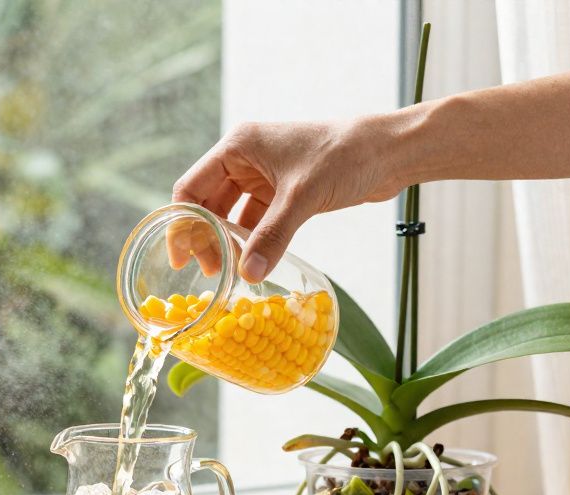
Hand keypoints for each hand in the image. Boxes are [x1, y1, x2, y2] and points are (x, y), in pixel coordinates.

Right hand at [171, 119, 403, 282]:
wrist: (389, 152)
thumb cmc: (344, 155)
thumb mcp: (302, 197)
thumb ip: (272, 236)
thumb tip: (247, 274)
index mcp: (238, 147)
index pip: (191, 187)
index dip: (182, 223)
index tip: (181, 258)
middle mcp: (245, 159)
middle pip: (208, 203)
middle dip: (206, 237)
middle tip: (211, 273)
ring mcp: (264, 176)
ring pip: (231, 214)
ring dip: (229, 242)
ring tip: (230, 272)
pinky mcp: (283, 192)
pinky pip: (255, 221)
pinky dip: (252, 241)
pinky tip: (253, 262)